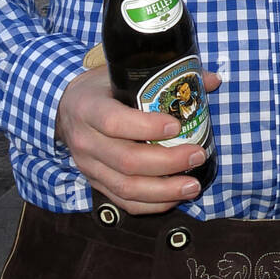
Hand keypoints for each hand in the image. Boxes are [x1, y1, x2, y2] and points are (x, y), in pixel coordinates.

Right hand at [55, 44, 221, 214]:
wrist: (67, 108)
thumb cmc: (103, 88)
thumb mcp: (125, 74)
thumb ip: (167, 76)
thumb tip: (212, 80)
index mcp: (89, 107)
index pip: (114, 122)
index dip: (145, 127)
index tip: (176, 126)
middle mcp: (85, 140)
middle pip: (126, 159)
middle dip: (167, 162)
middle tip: (197, 155)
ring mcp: (88, 166)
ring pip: (125, 186)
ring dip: (164, 190)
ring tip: (193, 186)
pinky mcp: (96, 182)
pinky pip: (123, 201)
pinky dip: (151, 204)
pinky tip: (176, 197)